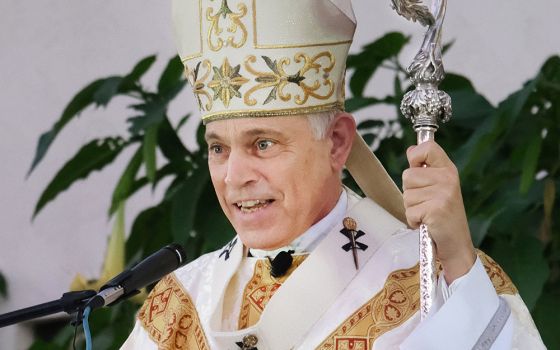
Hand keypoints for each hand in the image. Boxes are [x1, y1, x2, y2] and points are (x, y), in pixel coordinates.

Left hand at [403, 141, 475, 283]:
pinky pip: (409, 210)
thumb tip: (411, 150)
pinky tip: (427, 222)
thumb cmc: (443, 215)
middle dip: (410, 192)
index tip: (417, 167)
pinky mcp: (436, 209)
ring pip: (406, 194)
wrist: (456, 243)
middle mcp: (447, 179)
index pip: (428, 147)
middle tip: (426, 203)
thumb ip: (426, 169)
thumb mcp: (439, 187)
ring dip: (412, 207)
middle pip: (408, 175)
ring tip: (428, 213)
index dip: (415, 156)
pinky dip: (413, 220)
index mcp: (448, 170)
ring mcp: (443, 194)